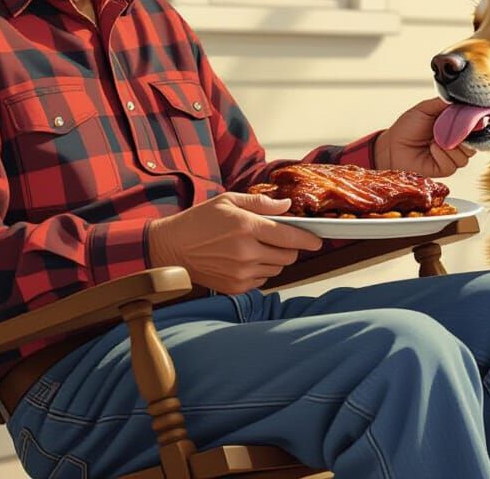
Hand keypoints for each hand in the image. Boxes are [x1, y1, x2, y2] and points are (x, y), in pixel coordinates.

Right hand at [147, 192, 322, 293]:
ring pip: (277, 268)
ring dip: (276, 258)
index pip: (290, 236)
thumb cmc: (199, 221)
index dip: (309, 238)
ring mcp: (241, 273)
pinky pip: (263, 280)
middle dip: (291, 247)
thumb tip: (287, 206)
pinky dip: (261, 270)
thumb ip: (260, 203)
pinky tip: (246, 259)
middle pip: (288, 255)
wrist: (172, 249)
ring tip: (258, 247)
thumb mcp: (228, 201)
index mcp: (246, 227)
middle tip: (281, 238)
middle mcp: (246, 253)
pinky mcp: (236, 287)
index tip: (318, 239)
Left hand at [373, 97, 475, 177]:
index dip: (477, 122)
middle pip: (477, 141)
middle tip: (452, 127)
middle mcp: (456, 142)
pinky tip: (431, 149)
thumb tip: (462, 98)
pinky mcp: (445, 169)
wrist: (391, 146)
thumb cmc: (407, 128)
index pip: (476, 126)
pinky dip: (442, 154)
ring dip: (452, 144)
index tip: (475, 117)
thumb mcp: (426, 109)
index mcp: (455, 126)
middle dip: (465, 133)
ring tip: (435, 138)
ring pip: (467, 154)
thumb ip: (444, 103)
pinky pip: (453, 163)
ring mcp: (452, 156)